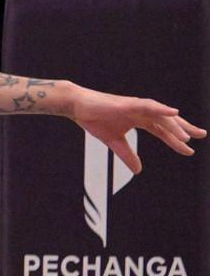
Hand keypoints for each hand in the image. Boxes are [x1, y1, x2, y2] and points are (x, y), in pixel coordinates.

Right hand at [71, 87, 205, 172]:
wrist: (77, 106)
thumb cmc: (93, 119)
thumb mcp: (113, 141)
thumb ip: (127, 155)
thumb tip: (138, 170)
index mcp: (138, 119)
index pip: (162, 130)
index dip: (175, 140)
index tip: (189, 150)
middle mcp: (140, 112)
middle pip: (167, 120)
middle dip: (184, 128)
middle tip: (201, 135)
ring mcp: (135, 106)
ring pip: (160, 115)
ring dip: (174, 125)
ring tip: (187, 136)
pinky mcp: (127, 104)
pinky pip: (148, 105)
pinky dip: (161, 109)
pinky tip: (173, 112)